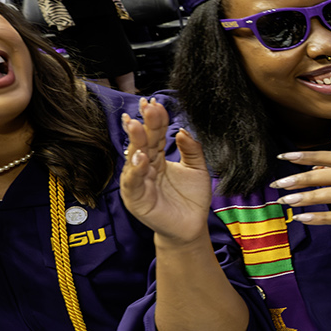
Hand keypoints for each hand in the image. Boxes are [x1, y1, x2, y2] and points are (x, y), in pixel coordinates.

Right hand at [120, 98, 214, 246]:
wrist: (192, 227)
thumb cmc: (192, 199)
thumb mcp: (198, 169)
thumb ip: (192, 149)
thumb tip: (183, 130)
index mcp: (157, 159)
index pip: (154, 135)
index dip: (155, 120)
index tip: (156, 103)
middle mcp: (144, 168)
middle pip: (143, 142)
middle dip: (143, 124)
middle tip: (146, 107)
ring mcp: (138, 183)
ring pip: (134, 159)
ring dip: (135, 142)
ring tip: (136, 126)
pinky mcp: (136, 199)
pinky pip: (133, 183)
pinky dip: (135, 169)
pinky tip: (140, 157)